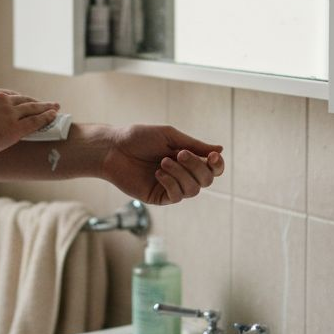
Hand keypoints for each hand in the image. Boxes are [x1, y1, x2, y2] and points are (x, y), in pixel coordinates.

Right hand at [0, 73, 58, 162]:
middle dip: (35, 102)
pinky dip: (47, 118)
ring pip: (33, 108)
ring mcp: (9, 114)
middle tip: (46, 104)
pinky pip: (36, 122)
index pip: (8, 95)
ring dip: (46, 107)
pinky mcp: (14, 130)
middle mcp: (1, 100)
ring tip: (55, 107)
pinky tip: (54, 116)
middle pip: (23, 100)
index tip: (25, 101)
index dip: (18, 99)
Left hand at [101, 125, 224, 204]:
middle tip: (178, 154)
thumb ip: (194, 145)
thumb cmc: (139, 138)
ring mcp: (171, 187)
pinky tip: (158, 173)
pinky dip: (171, 183)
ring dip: (181, 174)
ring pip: (193, 190)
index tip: (212, 156)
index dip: (218, 165)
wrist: (113, 148)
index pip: (212, 168)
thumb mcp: (169, 136)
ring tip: (162, 162)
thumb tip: (220, 149)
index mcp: (187, 158)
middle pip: (206, 180)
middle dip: (195, 166)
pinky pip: (176, 196)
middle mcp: (182, 174)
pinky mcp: (159, 197)